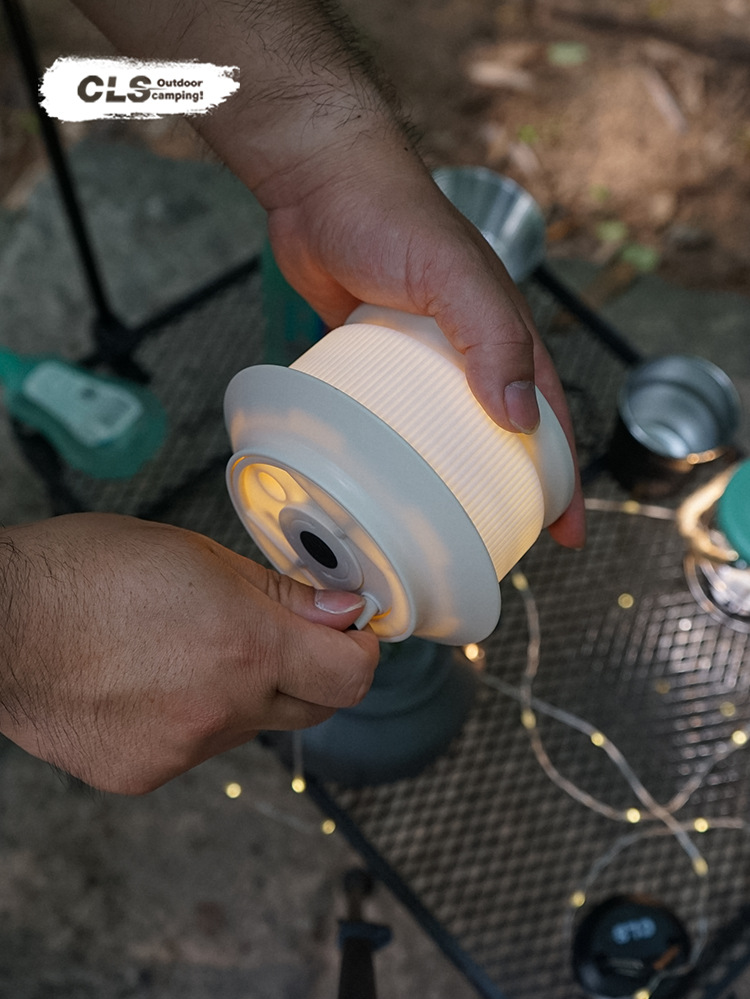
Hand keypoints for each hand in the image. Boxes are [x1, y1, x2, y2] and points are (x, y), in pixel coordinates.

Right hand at [0, 514, 378, 793]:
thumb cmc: (84, 573)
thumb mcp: (195, 556)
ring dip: (245, 692)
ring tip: (190, 650)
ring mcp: (183, 749)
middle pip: (314, 707)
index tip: (351, 633)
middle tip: (277, 635)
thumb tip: (339, 612)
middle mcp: (223, 708)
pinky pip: (200, 747)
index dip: (362, 650)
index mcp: (245, 644)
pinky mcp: (146, 773)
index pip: (352, 675)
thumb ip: (278, 593)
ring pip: (252, 725)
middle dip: (310, 671)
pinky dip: (195, 717)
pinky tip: (154, 683)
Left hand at [70, 0, 584, 548]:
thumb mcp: (452, 274)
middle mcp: (467, 349)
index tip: (565, 531)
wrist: (318, 184)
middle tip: (504, 542)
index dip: (562, 476)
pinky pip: (395, 413)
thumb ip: (492, 336)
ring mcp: (419, 356)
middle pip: (501, 432)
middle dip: (511, 488)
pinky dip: (399, 446)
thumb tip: (522, 419)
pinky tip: (386, 476)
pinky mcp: (374, 357)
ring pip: (445, 429)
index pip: (548, 415)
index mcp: (503, 333)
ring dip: (452, 474)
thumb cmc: (391, 216)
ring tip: (444, 524)